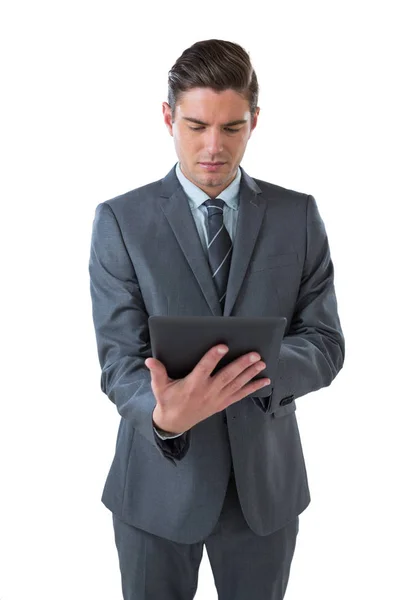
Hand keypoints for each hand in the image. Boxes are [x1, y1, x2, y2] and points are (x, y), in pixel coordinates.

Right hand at [146, 344, 269, 434]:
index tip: (223, 346)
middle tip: (254, 353)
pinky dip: (253, 387)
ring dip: (250, 373)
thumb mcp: (159, 387)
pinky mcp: (222, 403)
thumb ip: (157, 373)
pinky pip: (240, 395)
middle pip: (227, 376)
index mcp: (192, 385)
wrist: (174, 423)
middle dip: (242, 364)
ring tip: (262, 363)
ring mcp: (217, 399)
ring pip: (236, 384)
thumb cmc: (167, 401)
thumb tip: (150, 360)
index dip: (213, 357)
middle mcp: (207, 391)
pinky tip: (265, 380)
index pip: (204, 368)